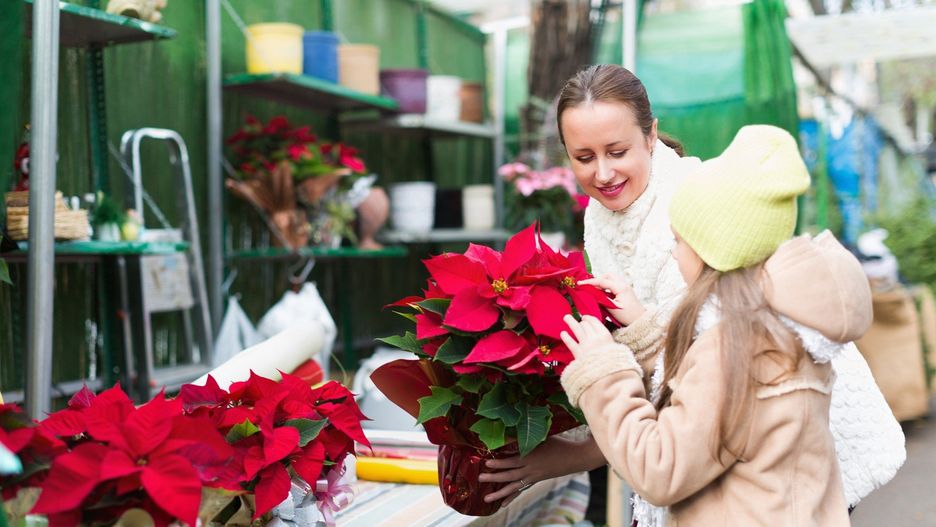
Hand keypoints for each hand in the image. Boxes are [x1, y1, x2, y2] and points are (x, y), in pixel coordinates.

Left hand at [478, 435, 604, 505]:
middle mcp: (531, 469)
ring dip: (499, 493)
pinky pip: (521, 490)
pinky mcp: (535, 480)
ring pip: (514, 487)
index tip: (486, 463)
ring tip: (486, 499)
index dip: (499, 463)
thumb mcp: (541, 437)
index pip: (512, 461)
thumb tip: (507, 436)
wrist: (574, 458)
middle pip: (510, 475)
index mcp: (531, 457)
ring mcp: (533, 477)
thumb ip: (524, 439)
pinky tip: (502, 503)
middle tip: (480, 478)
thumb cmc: (558, 443)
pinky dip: (511, 496)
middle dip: (494, 478)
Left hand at [560, 315, 616, 359]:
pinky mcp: (578, 353)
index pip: (595, 322)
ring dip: (571, 322)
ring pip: (577, 329)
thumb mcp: (615, 349)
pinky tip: (563, 333)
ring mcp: (585, 345)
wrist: (608, 376)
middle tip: (578, 321)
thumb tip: (599, 334)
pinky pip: (570, 342)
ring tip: (566, 317)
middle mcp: (594, 338)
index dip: (589, 318)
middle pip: (585, 325)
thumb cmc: (614, 363)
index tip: (585, 317)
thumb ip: (606, 341)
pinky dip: (566, 337)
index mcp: (605, 335)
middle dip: (581, 322)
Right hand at [579, 274, 645, 324]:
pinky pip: (613, 284)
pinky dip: (605, 287)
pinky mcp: (624, 291)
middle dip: (596, 280)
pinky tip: (601, 293)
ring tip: (593, 290)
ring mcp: (624, 287)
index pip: (602, 281)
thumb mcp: (613, 308)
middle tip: (588, 286)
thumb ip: (602, 299)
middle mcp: (623, 284)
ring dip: (601, 283)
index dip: (590, 282)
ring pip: (610, 279)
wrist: (640, 320)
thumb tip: (591, 294)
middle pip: (607, 276)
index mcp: (620, 287)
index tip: (580, 284)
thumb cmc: (628, 316)